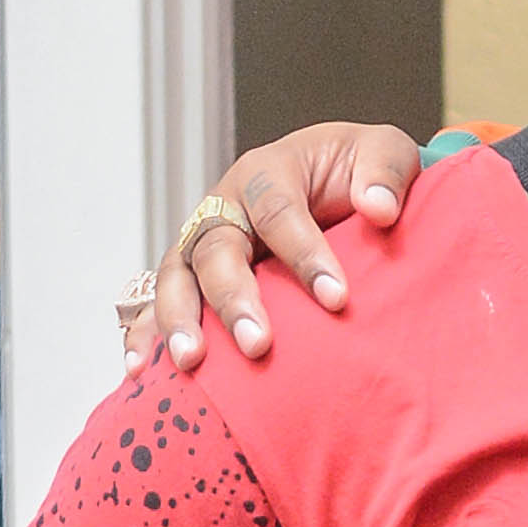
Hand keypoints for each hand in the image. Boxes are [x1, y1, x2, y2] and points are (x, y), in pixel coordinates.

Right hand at [152, 130, 425, 362]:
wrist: (335, 188)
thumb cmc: (357, 173)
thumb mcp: (384, 152)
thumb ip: (385, 170)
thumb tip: (380, 208)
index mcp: (267, 172)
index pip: (279, 211)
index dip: (305, 255)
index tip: (337, 299)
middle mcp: (224, 206)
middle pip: (217, 250)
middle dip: (235, 299)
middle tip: (259, 346)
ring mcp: (201, 244)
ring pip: (177, 277)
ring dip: (179, 320)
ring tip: (191, 362)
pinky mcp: (191, 279)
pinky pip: (155, 304)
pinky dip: (145, 336)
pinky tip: (142, 374)